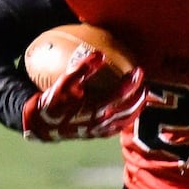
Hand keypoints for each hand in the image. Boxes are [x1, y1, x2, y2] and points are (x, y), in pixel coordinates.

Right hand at [22, 48, 146, 141]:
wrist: (42, 124)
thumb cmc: (53, 102)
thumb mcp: (65, 82)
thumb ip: (83, 68)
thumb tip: (99, 55)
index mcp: (95, 108)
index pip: (120, 94)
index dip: (132, 82)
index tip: (139, 70)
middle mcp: (100, 121)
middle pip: (128, 109)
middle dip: (139, 96)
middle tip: (145, 84)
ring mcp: (100, 130)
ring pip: (126, 121)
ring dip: (137, 108)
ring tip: (143, 97)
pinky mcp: (96, 134)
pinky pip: (118, 128)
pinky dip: (127, 119)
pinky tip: (130, 112)